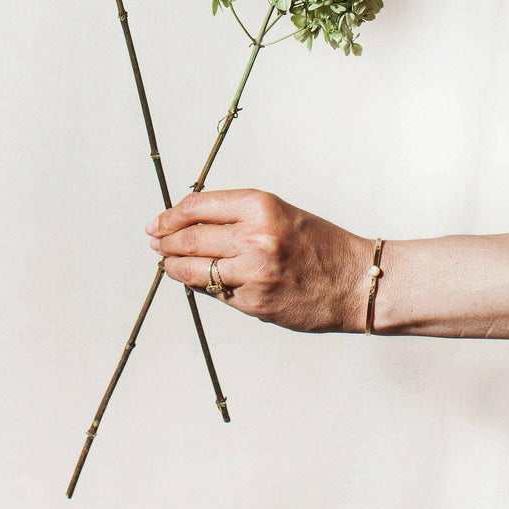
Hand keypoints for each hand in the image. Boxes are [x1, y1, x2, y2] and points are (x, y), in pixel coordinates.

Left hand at [146, 188, 368, 332]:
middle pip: (190, 237)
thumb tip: (187, 222)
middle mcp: (255, 236)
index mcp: (261, 206)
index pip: (198, 206)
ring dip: (173, 265)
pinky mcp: (254, 303)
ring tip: (166, 262)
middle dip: (165, 240)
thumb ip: (237, 216)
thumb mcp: (279, 213)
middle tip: (155, 240)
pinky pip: (213, 291)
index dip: (171, 215)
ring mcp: (253, 272)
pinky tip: (194, 279)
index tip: (158, 222)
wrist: (354, 281)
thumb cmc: (317, 244)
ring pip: (193, 268)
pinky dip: (199, 284)